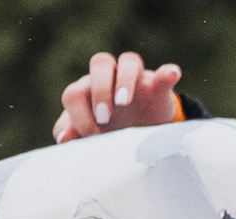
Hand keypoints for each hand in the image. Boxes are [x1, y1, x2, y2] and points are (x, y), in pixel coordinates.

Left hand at [54, 51, 182, 142]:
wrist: (143, 140)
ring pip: (128, 61)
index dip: (78, 114)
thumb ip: (74, 133)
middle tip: (104, 118)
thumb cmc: (110, 135)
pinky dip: (167, 73)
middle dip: (99, 90)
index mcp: (87, 92)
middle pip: (99, 64)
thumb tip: (64, 139)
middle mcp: (109, 79)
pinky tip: (172, 74)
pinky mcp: (159, 87)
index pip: (74, 93)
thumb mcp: (91, 136)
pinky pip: (164, 74)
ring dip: (124, 79)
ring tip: (124, 102)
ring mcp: (135, 80)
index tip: (91, 136)